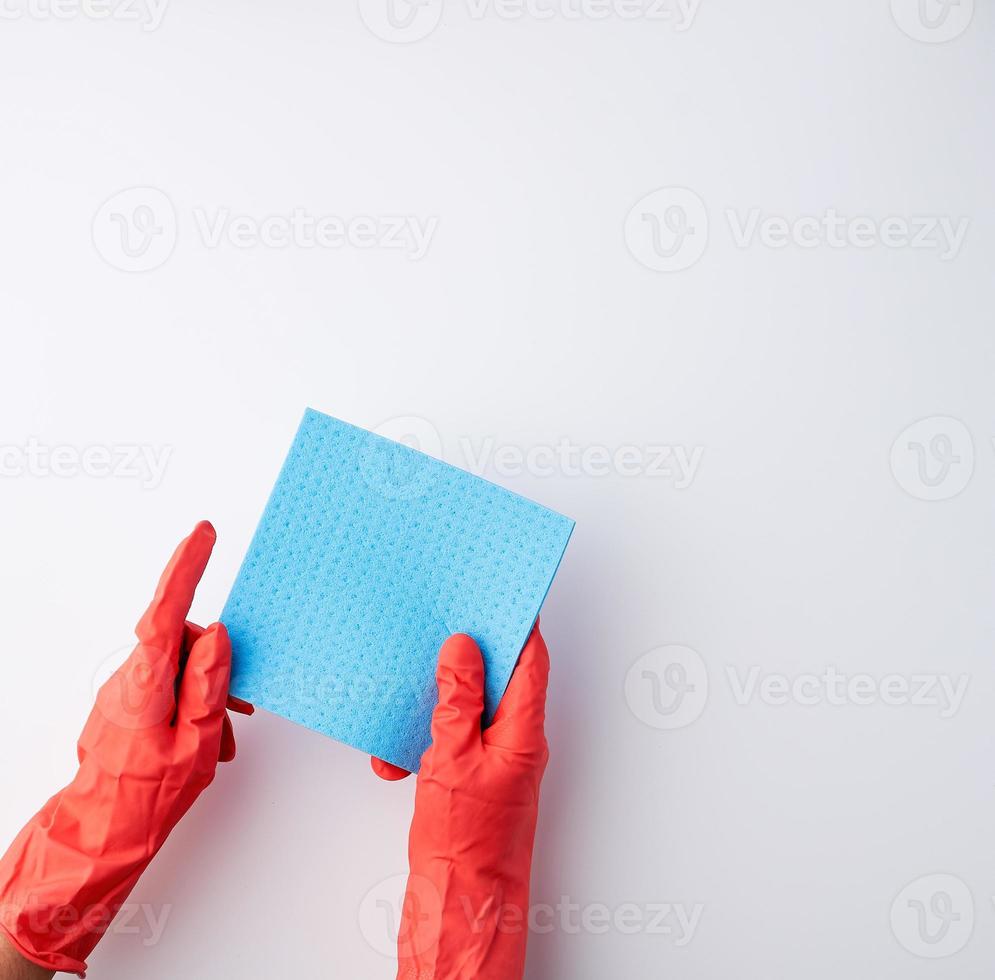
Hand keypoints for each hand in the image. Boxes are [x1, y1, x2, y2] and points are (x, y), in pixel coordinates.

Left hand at [0, 522, 251, 976]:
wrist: (97, 839)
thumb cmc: (145, 800)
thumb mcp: (195, 744)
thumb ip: (208, 685)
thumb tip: (217, 635)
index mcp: (146, 683)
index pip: (165, 611)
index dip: (186, 568)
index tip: (204, 535)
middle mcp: (128, 678)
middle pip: (181, 640)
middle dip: (216, 662)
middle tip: (241, 703)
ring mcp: (124, 691)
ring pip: (178, 665)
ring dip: (206, 691)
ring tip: (219, 737)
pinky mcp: (125, 704)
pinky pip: (167, 683)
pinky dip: (190, 702)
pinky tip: (202, 737)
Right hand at [382, 625, 549, 979]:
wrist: (458, 905)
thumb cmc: (465, 842)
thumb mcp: (453, 758)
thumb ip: (457, 699)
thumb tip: (462, 648)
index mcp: (522, 730)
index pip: (530, 661)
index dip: (517, 624)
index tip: (498, 593)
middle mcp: (515, 742)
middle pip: (498, 680)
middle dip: (467, 656)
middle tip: (440, 630)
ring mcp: (494, 761)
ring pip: (467, 711)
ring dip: (433, 706)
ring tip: (405, 703)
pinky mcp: (471, 780)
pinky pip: (449, 742)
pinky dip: (422, 742)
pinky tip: (395, 755)